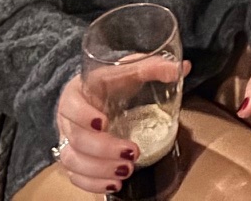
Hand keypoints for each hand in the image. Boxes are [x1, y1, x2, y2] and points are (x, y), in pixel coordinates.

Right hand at [52, 57, 189, 193]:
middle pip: (76, 139)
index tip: (104, 122)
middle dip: (104, 149)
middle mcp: (68, 120)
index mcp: (77, 93)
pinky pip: (75, 177)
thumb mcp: (130, 68)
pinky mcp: (74, 159)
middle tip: (132, 152)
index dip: (83, 115)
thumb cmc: (112, 82)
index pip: (70, 105)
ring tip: (127, 171)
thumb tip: (181, 68)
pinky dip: (93, 184)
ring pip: (72, 161)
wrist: (97, 95)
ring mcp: (69, 142)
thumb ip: (152, 66)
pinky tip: (114, 184)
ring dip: (100, 170)